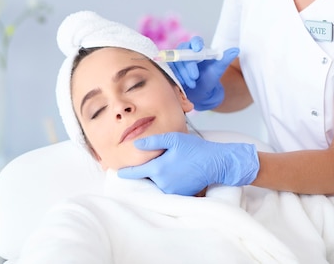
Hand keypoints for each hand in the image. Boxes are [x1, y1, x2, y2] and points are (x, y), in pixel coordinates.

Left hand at [117, 132, 258, 195]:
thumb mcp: (174, 139)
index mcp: (158, 169)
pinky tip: (179, 171)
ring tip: (173, 164)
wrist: (216, 163)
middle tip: (157, 160)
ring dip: (160, 176)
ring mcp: (171, 190)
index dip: (125, 172)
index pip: (135, 173)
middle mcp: (162, 182)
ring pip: (158, 182)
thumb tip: (136, 145)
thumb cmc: (195, 149)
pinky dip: (170, 181)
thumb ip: (153, 142)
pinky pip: (169, 187)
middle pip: (147, 177)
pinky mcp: (180, 194)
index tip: (116, 172)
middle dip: (148, 170)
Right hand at [169, 36, 238, 110]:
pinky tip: (182, 85)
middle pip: (183, 52)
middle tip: (195, 76)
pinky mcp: (170, 70)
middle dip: (189, 65)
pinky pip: (169, 71)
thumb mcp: (217, 71)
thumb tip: (236, 50)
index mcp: (198, 50)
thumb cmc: (208, 80)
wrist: (200, 94)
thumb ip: (225, 60)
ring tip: (192, 84)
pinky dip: (176, 78)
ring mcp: (176, 61)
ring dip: (183, 74)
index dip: (195, 44)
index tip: (198, 49)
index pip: (195, 41)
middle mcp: (186, 53)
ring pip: (177, 63)